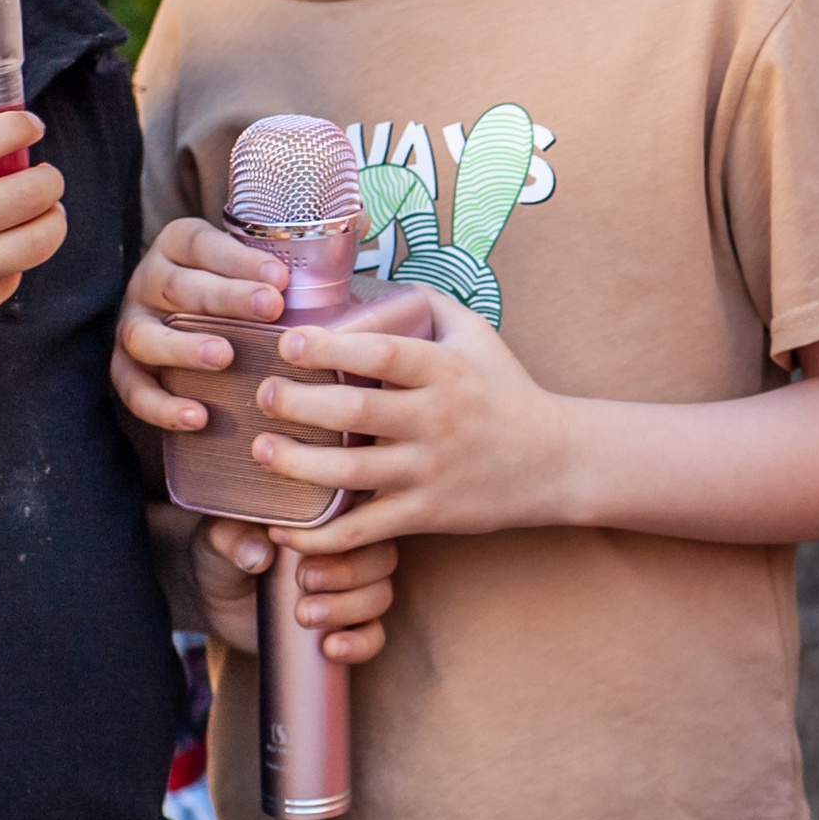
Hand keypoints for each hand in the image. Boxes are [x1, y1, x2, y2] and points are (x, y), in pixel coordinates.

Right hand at [0, 111, 66, 358]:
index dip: (13, 127)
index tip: (29, 124)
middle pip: (25, 194)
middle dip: (50, 180)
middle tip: (47, 177)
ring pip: (37, 241)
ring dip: (53, 221)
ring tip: (48, 212)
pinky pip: (9, 279)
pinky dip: (13, 262)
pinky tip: (3, 252)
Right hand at [112, 217, 289, 431]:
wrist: (197, 320)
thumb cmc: (244, 287)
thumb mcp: (265, 259)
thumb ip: (308, 242)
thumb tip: (364, 219)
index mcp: (181, 246)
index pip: (203, 244)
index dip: (239, 259)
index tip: (280, 276)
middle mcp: (150, 282)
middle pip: (180, 287)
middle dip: (225, 297)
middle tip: (268, 308)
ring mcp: (134, 325)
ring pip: (146, 336)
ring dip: (184, 347)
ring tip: (225, 357)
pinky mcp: (125, 368)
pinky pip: (132, 388)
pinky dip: (160, 405)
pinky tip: (197, 416)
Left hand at [192, 516, 399, 662]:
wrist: (218, 600)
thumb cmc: (224, 555)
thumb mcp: (218, 541)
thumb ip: (233, 538)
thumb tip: (257, 553)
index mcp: (331, 518)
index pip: (362, 516)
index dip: (342, 534)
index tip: (303, 550)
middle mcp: (352, 550)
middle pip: (380, 557)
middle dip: (346, 573)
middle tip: (304, 581)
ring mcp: (354, 589)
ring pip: (379, 595)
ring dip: (348, 607)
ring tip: (305, 615)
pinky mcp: (349, 626)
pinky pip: (374, 636)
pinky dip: (360, 643)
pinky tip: (332, 647)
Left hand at [246, 290, 570, 552]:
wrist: (556, 460)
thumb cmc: (507, 391)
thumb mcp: (477, 334)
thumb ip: (425, 304)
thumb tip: (364, 282)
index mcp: (445, 370)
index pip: (384, 354)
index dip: (331, 346)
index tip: (288, 342)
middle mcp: (437, 419)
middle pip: (356, 411)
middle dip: (298, 403)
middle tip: (263, 393)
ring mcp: (431, 470)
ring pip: (352, 472)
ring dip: (296, 464)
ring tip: (261, 450)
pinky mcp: (427, 513)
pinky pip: (364, 529)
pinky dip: (320, 537)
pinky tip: (283, 528)